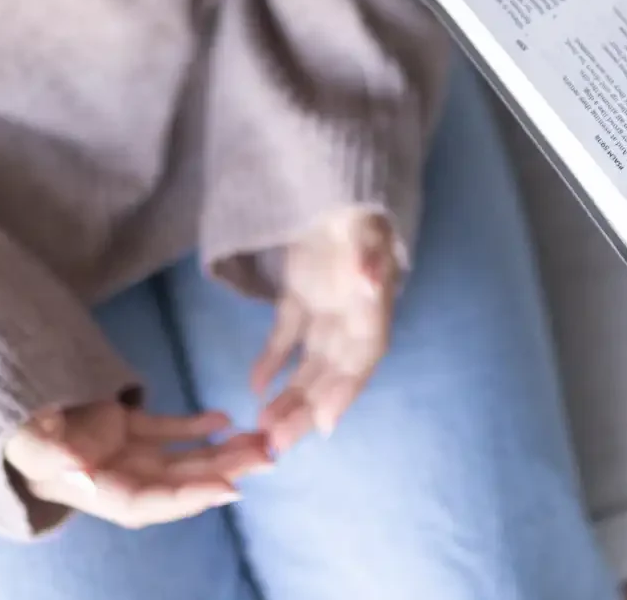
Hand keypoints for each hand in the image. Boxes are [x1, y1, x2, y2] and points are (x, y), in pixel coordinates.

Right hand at [5, 402, 271, 528]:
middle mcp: (110, 476)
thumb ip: (47, 449)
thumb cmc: (8, 417)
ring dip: (219, 451)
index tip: (230, 488)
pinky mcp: (120, 426)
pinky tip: (224, 419)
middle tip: (268, 458)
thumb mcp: (21, 435)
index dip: (187, 498)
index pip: (145, 501)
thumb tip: (78, 465)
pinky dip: (195, 426)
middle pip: (175, 483)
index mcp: (88, 487)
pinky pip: (166, 430)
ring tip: (261, 441)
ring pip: (179, 458)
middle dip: (221, 473)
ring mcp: (118, 451)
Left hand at [252, 207, 400, 453]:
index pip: (362, 360)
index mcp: (374, 308)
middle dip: (306, 410)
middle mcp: (352, 319)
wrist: (333, 184)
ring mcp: (326, 311)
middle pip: (330, 374)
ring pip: (308, 365)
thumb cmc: (355, 209)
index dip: (344, 392)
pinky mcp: (301, 298)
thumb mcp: (365, 229)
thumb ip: (367, 257)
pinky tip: (252, 387)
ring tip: (262, 428)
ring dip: (289, 396)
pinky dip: (271, 362)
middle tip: (277, 444)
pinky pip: (286, 338)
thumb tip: (369, 282)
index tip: (323, 425)